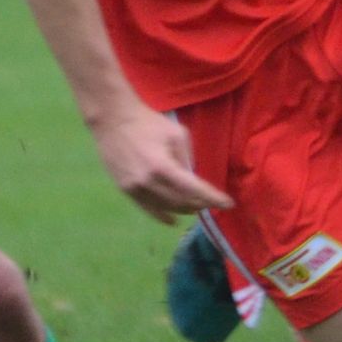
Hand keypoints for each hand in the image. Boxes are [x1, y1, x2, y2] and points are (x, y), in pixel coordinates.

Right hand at [90, 105, 232, 222]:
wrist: (113, 120)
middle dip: (200, 204)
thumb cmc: (148, 122)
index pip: (194, 189)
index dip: (213, 198)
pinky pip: (147, 209)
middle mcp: (148, 182)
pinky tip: (172, 220)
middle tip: (210, 203)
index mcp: (163, 166)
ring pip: (165, 208)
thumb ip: (187, 158)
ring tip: (195, 208)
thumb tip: (193, 178)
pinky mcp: (125, 190)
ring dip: (183, 209)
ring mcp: (135, 188)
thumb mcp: (177, 134)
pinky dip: (162, 216)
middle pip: (181, 202)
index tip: (228, 204)